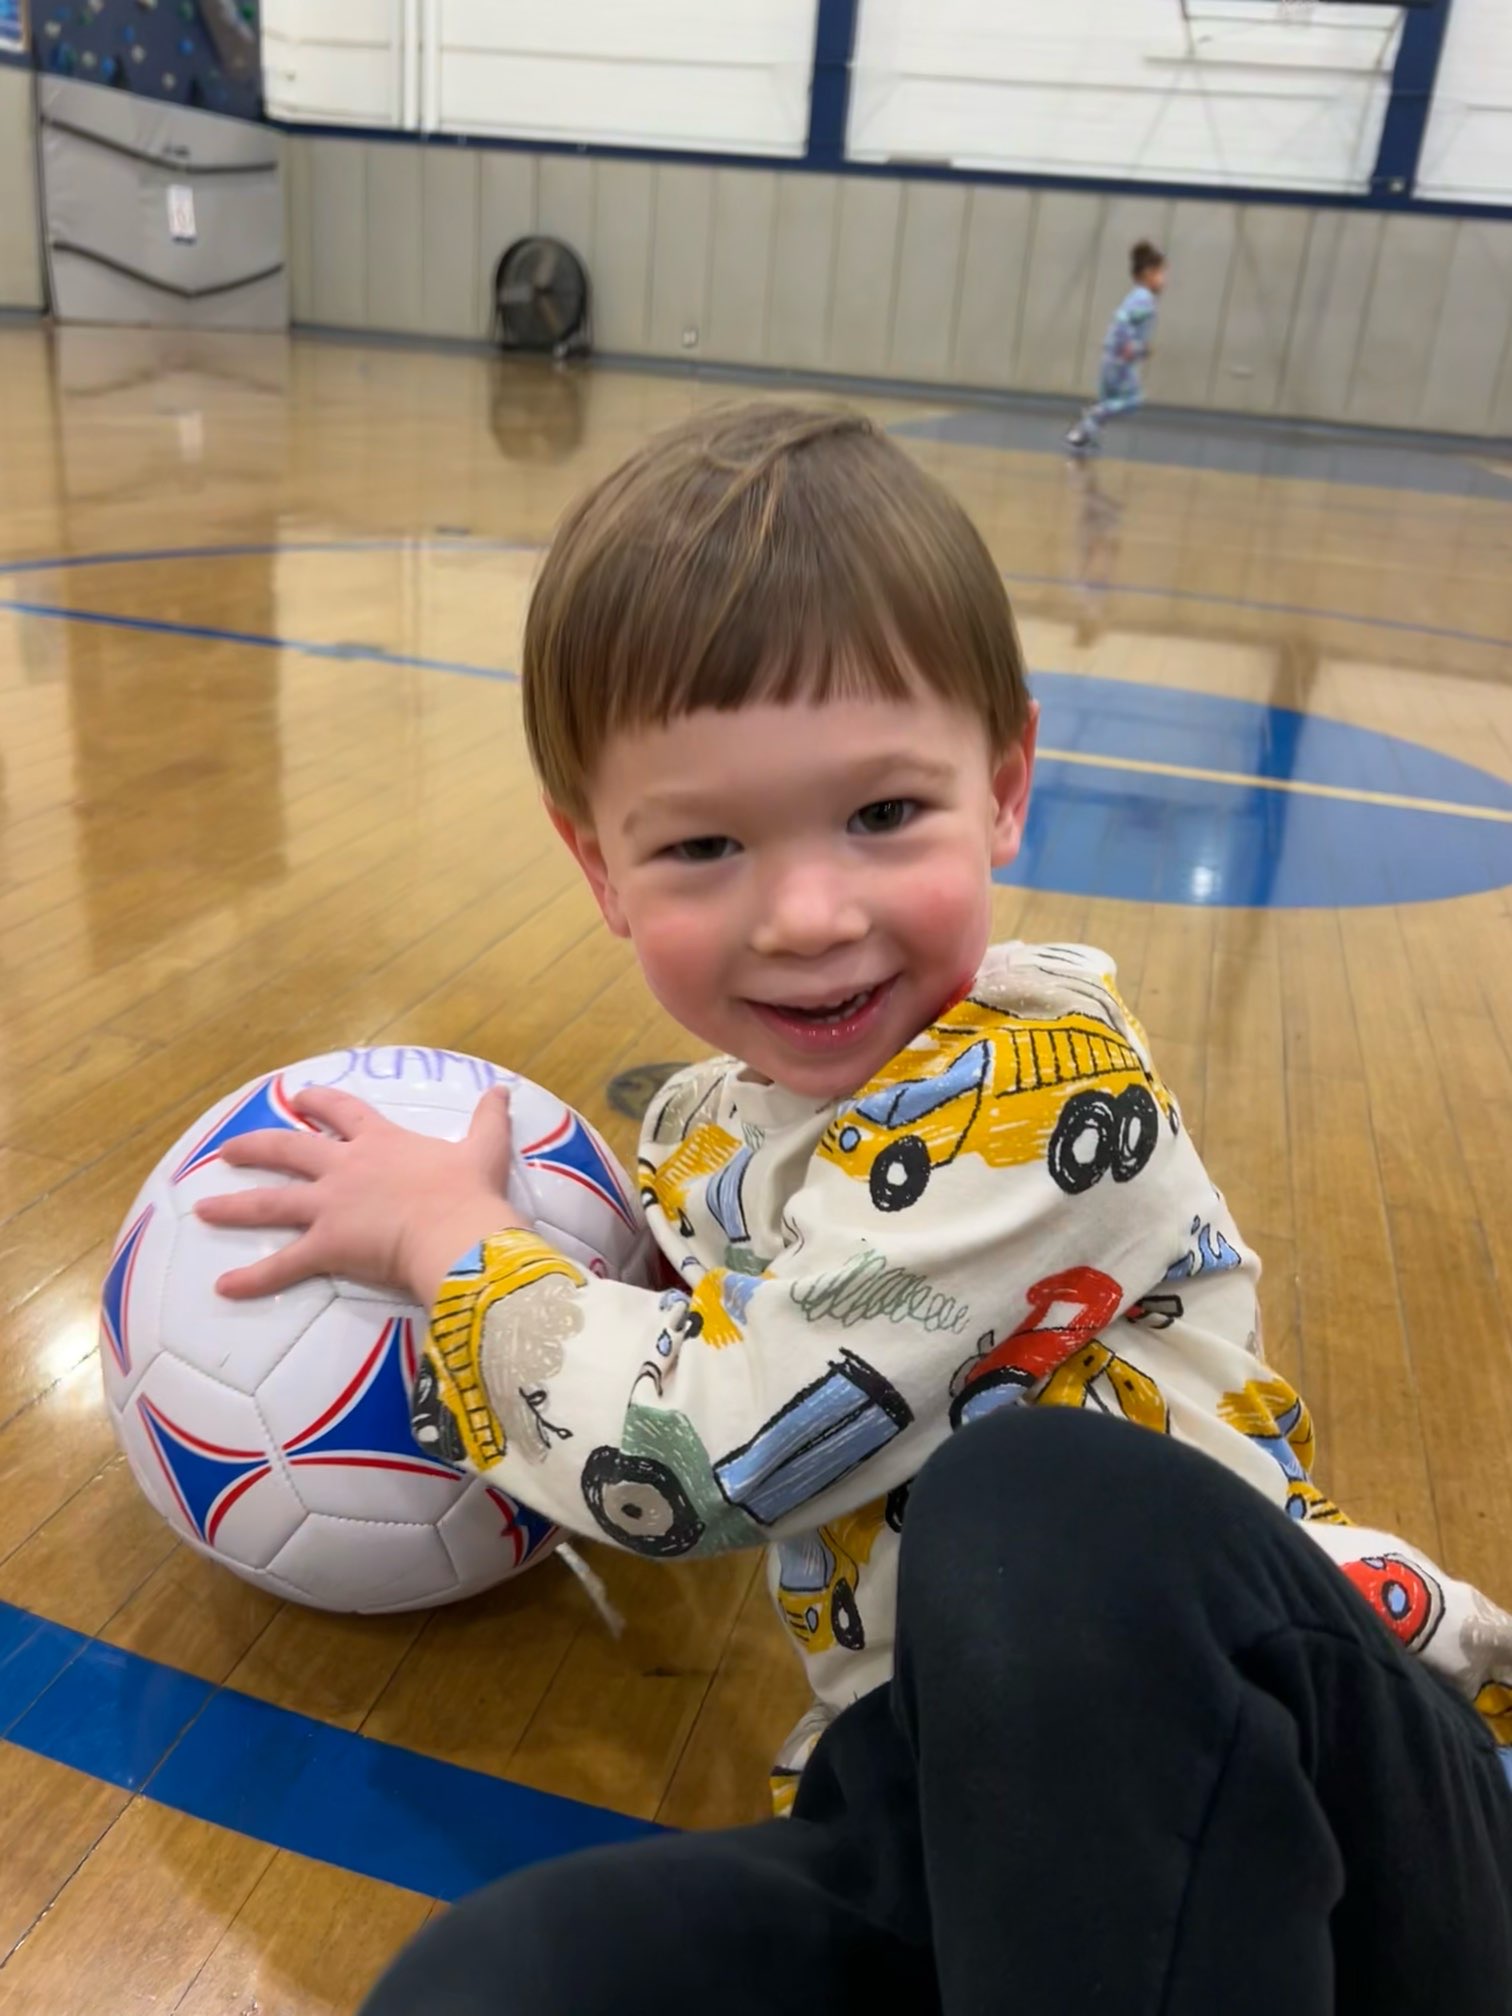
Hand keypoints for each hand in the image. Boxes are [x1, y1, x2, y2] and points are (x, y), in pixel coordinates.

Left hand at [194, 1084, 526, 1306]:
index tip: (300, 1098)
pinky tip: (224, 1287)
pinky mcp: (326, 1246)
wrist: (457, 1231)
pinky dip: (253, 1278)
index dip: (319, 1102)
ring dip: (234, 1205)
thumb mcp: (484, 1149)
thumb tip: (503, 1090)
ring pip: (271, 1202)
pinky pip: (283, 1265)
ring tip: (203, 1208)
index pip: (342, 1112)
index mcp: (381, 1142)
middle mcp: (346, 1167)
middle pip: (289, 1149)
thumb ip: (489, 1120)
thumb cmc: (470, 1193)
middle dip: (256, 1146)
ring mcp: (331, 1206)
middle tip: (229, 1149)